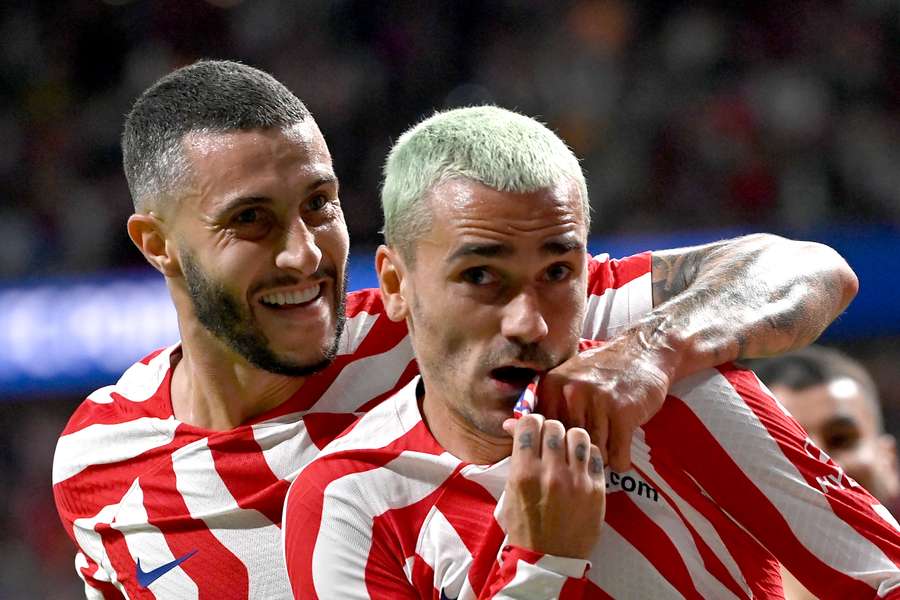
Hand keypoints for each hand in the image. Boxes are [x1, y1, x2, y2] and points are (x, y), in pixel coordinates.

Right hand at [498, 415, 605, 558]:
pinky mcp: (597, 490)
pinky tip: (581, 463)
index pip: (530, 424)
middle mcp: (551, 473)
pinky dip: (588, 453)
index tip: (532, 430)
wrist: (548, 559)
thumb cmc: (524, 525)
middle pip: (555, 426)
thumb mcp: (510, 490)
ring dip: (571, 439)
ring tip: (567, 450)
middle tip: (549, 442)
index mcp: (524, 473)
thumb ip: (516, 456)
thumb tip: (514, 423)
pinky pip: (596, 454)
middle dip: (550, 430)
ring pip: (579, 435)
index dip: (530, 422)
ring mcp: (577, 481)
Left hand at [538, 331, 673, 471]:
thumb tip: (506, 429)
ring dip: (603, 456)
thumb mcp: (565, 382)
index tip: (567, 444)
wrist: (641, 354)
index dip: (556, 446)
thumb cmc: (600, 374)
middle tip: (593, 441)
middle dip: (581, 453)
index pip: (542, 435)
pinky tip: (622, 445)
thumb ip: (540, 407)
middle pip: (568, 447)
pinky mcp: (623, 413)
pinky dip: (621, 459)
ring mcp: (597, 401)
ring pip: (594, 454)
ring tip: (608, 441)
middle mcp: (571, 392)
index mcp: (551, 386)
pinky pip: (617, 457)